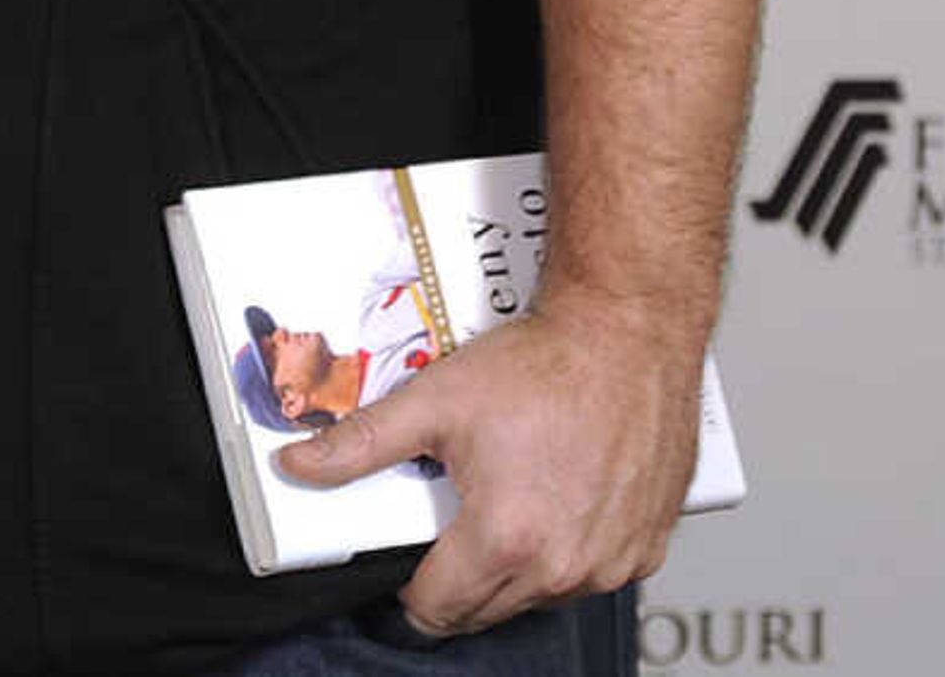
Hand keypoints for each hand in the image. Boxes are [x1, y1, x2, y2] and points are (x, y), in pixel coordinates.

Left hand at [273, 298, 696, 638]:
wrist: (626, 336)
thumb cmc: (544, 365)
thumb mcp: (435, 400)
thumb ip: (361, 443)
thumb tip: (299, 464)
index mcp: (506, 538)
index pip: (436, 608)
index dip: (411, 586)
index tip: (410, 559)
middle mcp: (564, 565)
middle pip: (486, 610)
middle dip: (459, 574)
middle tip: (457, 514)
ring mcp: (611, 564)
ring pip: (539, 597)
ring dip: (515, 566)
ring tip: (509, 498)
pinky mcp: (645, 551)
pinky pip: (591, 577)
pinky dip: (568, 553)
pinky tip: (558, 500)